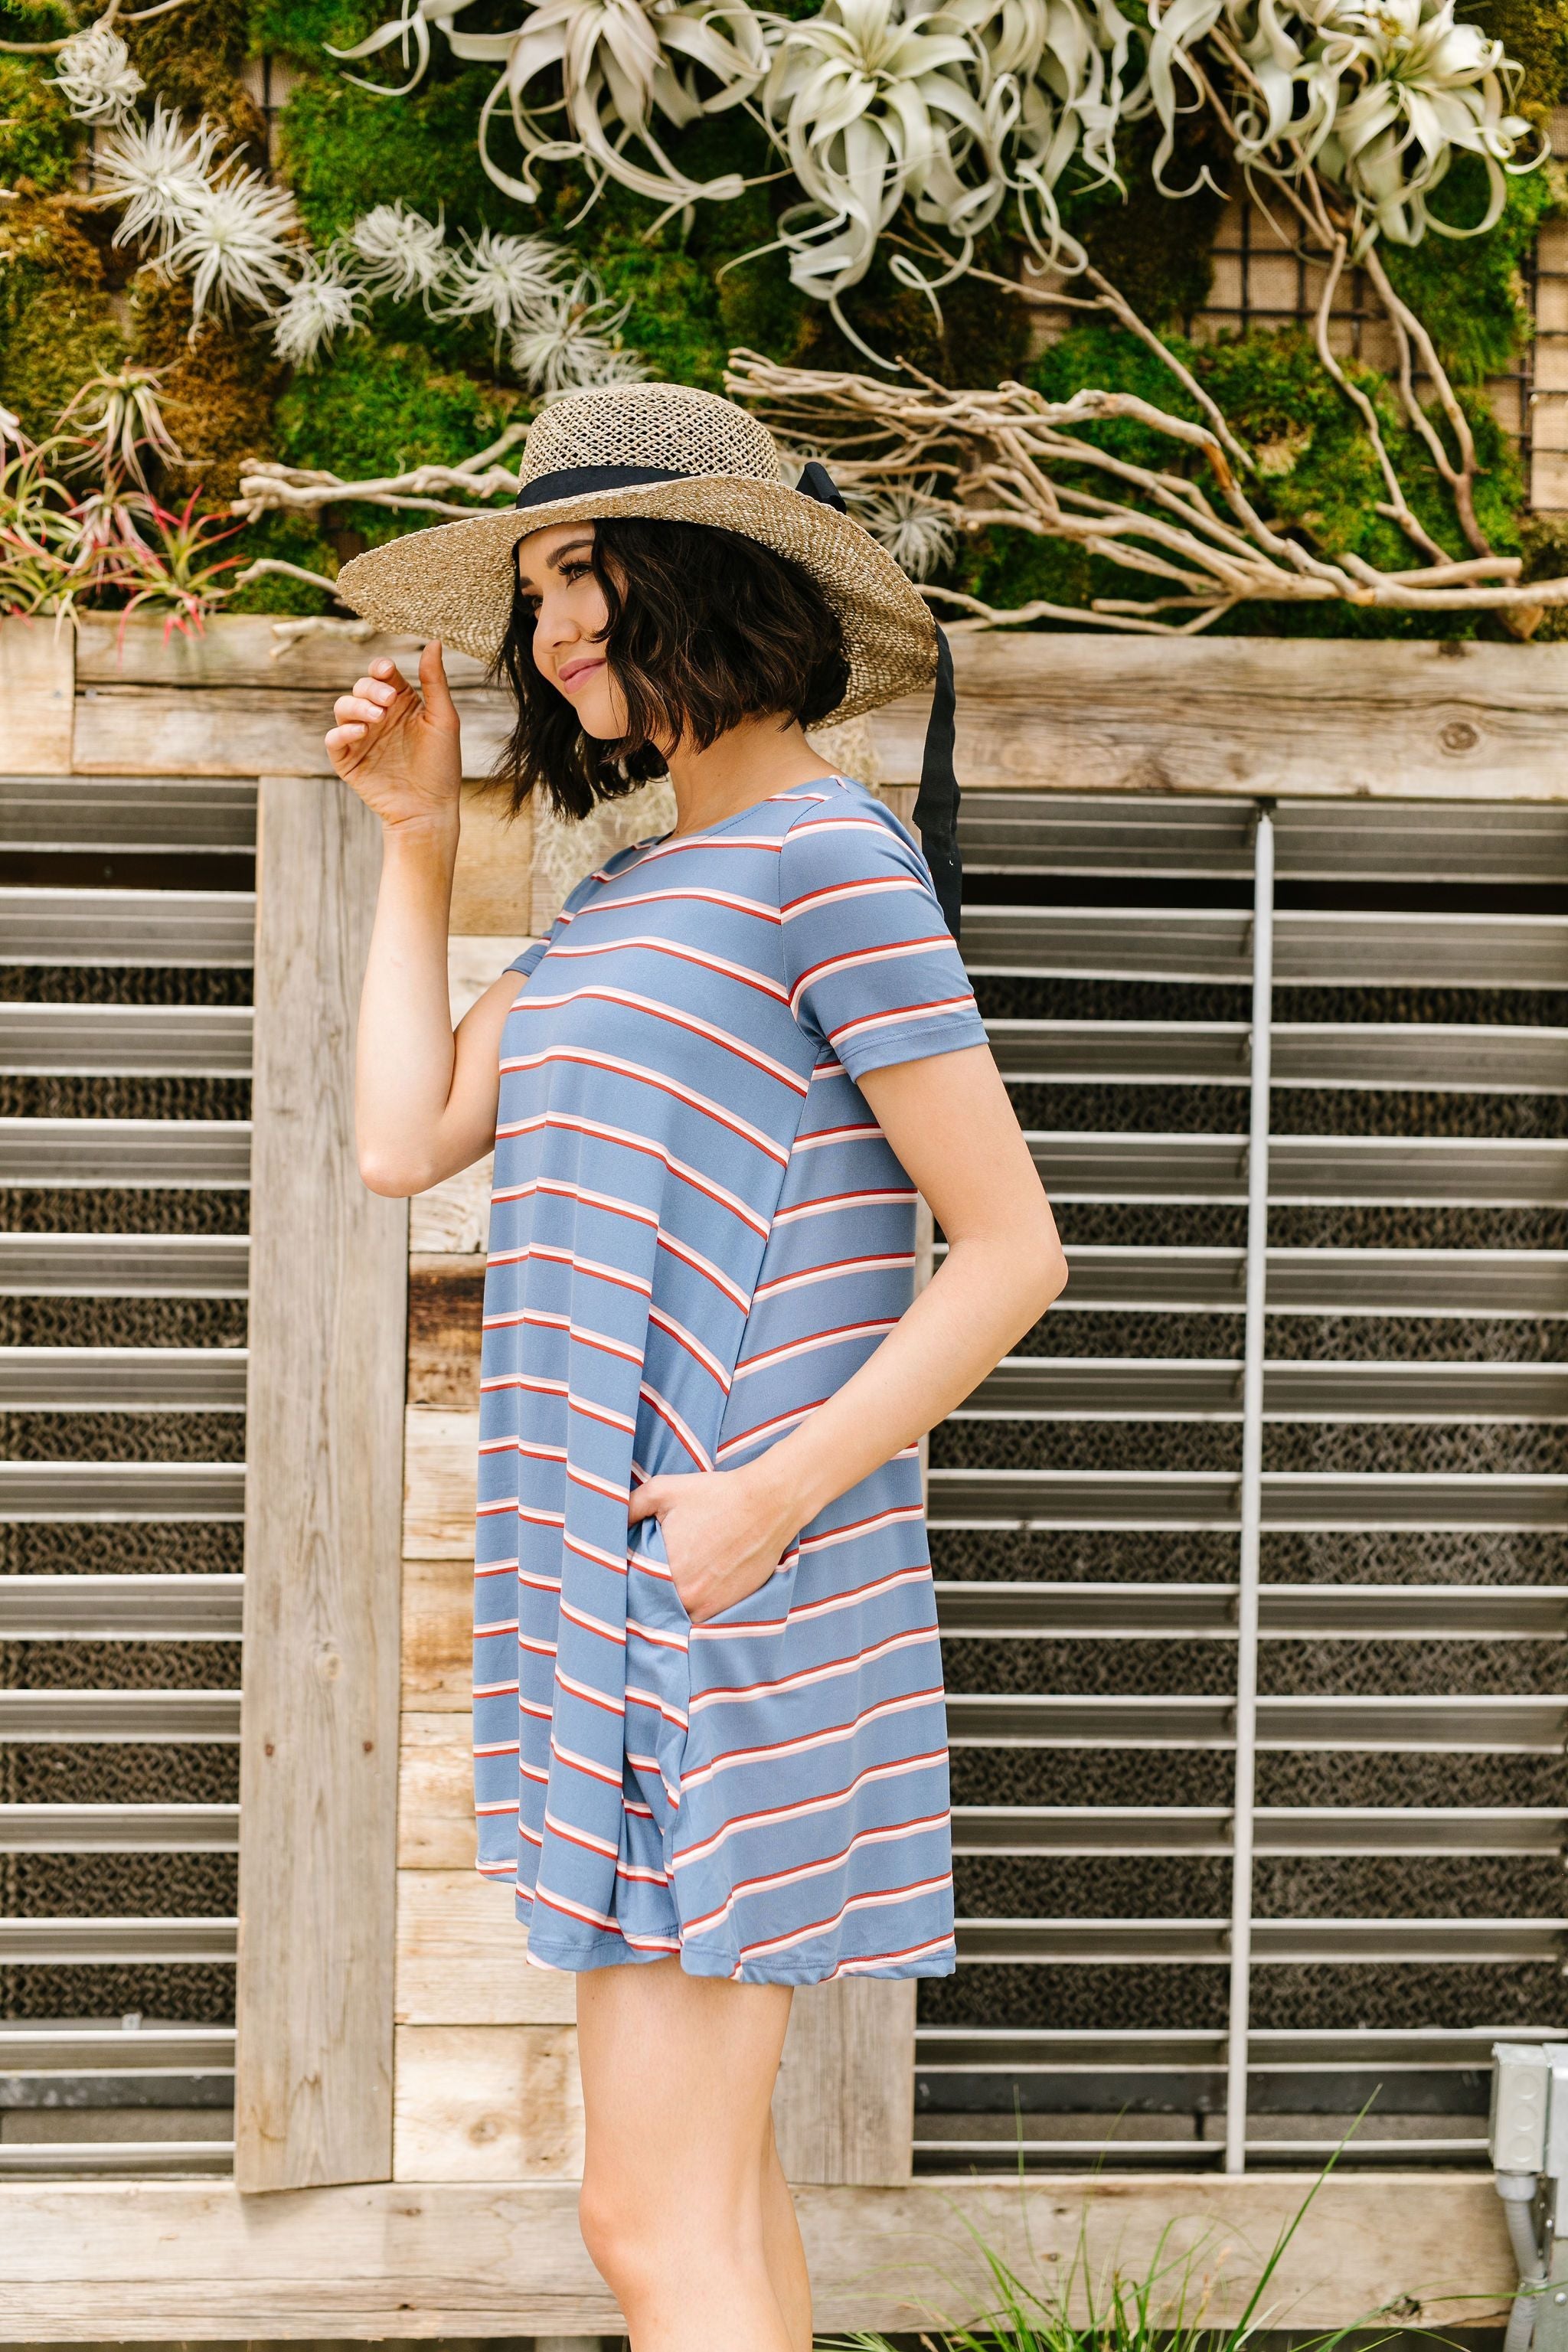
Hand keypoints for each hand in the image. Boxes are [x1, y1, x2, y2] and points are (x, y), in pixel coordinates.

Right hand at [325, 642, 462, 835]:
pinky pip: (334, 740)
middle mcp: (378, 717)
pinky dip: (343, 732)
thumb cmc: (441, 766)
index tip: (387, 672)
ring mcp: (361, 738)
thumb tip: (433, 642)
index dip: (380, 669)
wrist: (430, 809)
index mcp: (400, 703)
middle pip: (360, 688)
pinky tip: (361, 733)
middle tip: (387, 702)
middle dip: (370, 689)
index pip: (382, 675)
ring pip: (342, 708)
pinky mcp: (348, 761)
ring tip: (377, 718)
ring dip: (356, 706)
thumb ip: (435, 681)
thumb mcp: (443, 720)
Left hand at [628, 1466, 798, 1625]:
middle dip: (644, 1594)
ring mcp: (706, 1606)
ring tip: (667, 1589)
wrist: (767, 1505)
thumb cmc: (715, 1495)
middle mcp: (682, 1595)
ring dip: (666, 1608)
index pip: (629, 1586)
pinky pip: (697, 1620)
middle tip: (644, 1580)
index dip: (624, 1580)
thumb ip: (629, 1507)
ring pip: (673, 1616)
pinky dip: (690, 1611)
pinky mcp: (726, 1610)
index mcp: (661, 1568)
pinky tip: (690, 1592)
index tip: (625, 1572)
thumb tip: (606, 1522)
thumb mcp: (663, 1490)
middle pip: (649, 1604)